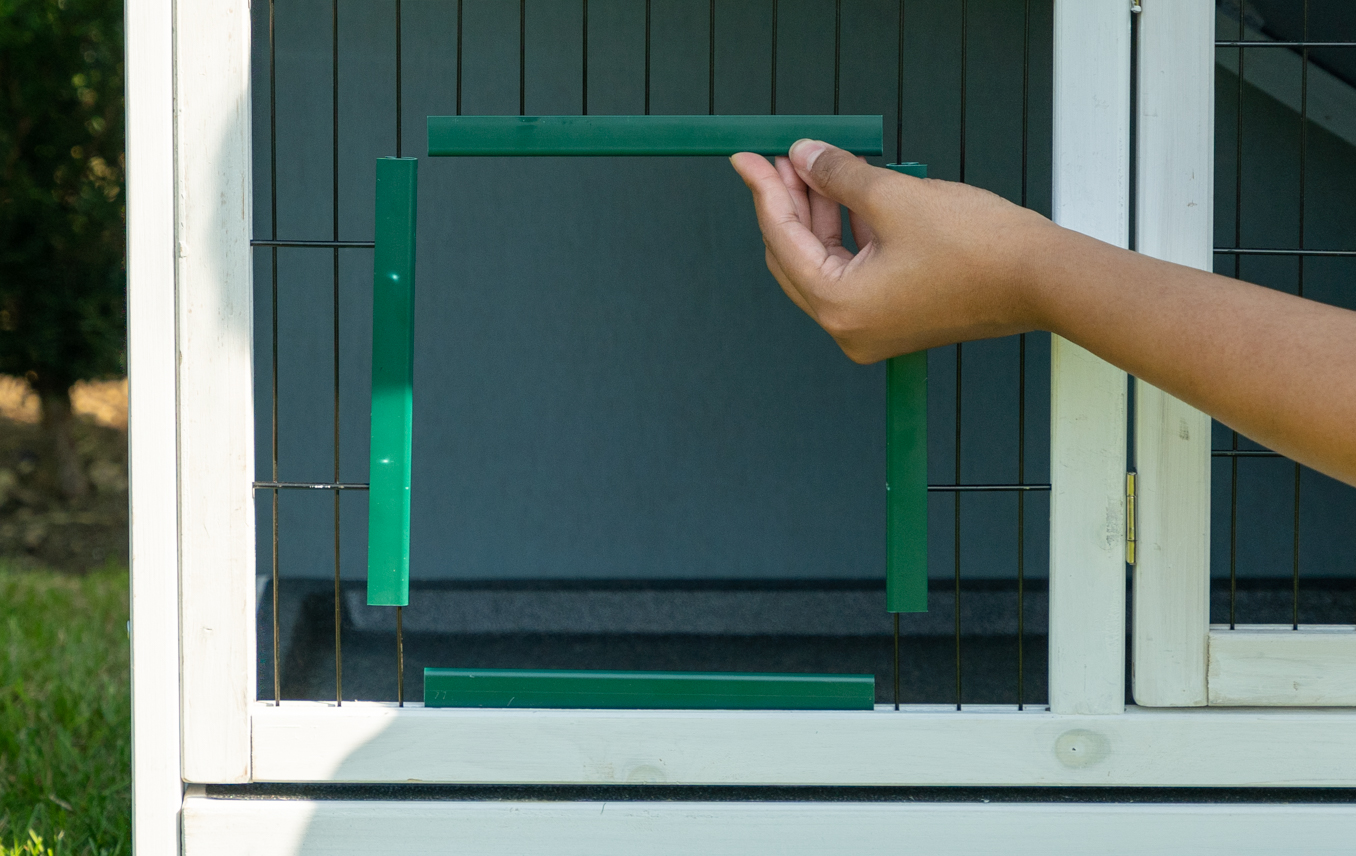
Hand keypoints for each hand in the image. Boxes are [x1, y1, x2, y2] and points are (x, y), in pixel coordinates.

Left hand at [729, 139, 1055, 362]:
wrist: (1042, 279)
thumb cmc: (982, 249)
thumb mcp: (894, 197)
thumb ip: (838, 175)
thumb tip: (804, 157)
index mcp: (841, 307)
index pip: (782, 240)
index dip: (764, 191)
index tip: (748, 159)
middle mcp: (850, 329)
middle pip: (795, 257)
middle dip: (787, 204)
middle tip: (778, 160)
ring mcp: (873, 329)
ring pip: (824, 263)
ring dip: (817, 216)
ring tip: (813, 168)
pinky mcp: (895, 320)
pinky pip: (854, 273)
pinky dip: (846, 236)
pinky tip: (845, 198)